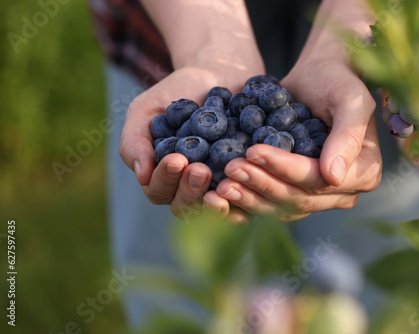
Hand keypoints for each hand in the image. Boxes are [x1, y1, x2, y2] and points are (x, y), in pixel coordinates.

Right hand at [119, 65, 260, 219]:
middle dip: (191, 191)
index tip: (177, 159)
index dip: (166, 179)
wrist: (222, 73)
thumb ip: (135, 140)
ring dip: (218, 203)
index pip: (159, 191)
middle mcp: (190, 188)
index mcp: (164, 176)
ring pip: (215, 210)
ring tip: (225, 181)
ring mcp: (219, 187)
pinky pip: (247, 199)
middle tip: (200, 169)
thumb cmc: (179, 91)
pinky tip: (252, 186)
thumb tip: (141, 175)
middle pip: (186, 207)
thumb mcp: (147, 108)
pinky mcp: (247, 181)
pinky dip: (248, 197)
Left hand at [204, 60, 381, 222]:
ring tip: (222, 185)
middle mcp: (342, 191)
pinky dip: (247, 202)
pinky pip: (270, 205)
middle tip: (231, 168)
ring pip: (282, 207)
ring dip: (250, 197)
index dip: (285, 169)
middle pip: (298, 199)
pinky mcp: (294, 192)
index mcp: (363, 172)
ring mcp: (317, 196)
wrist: (318, 76)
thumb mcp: (350, 99)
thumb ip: (348, 135)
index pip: (318, 181)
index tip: (254, 151)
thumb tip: (334, 177)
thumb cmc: (337, 81)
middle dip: (262, 184)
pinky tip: (223, 196)